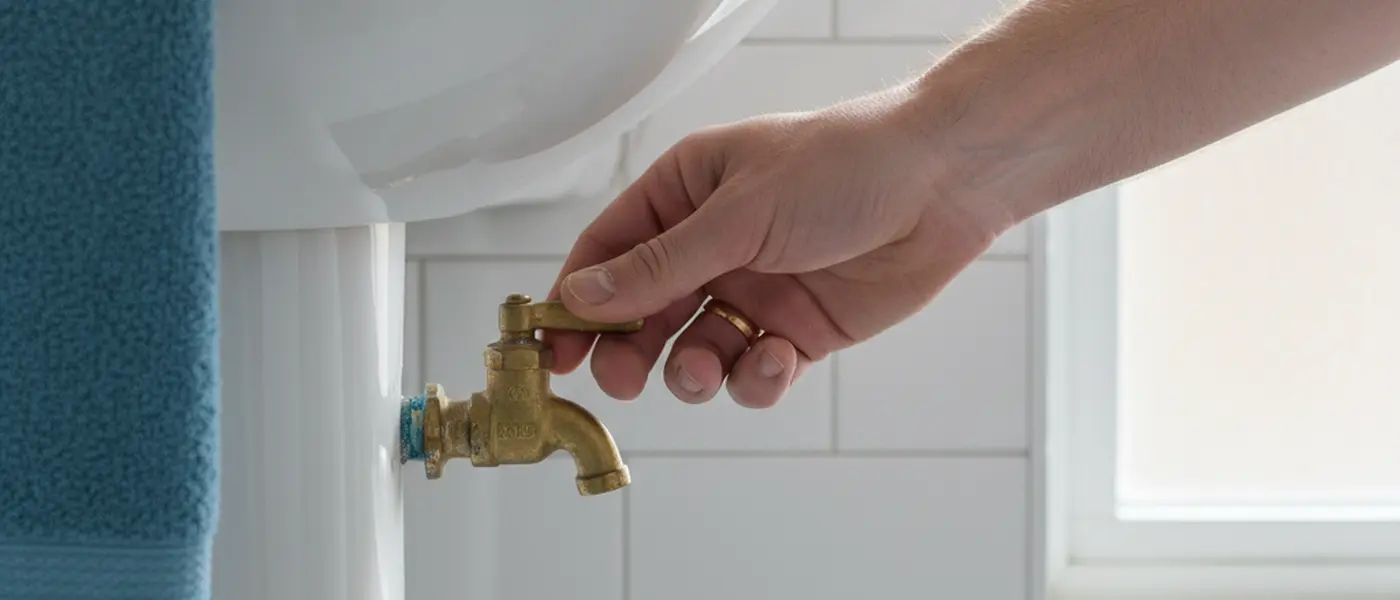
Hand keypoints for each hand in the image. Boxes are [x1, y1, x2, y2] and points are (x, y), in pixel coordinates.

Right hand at [545, 86, 1016, 407]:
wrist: (941, 185)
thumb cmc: (843, 167)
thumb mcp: (739, 214)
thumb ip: (660, 266)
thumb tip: (583, 297)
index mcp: (685, 194)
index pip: (607, 253)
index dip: (575, 302)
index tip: (551, 349)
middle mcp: (713, 245)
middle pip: (642, 314)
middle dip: (628, 351)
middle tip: (621, 378)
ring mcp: (753, 290)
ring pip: (694, 352)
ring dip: (692, 370)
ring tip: (707, 366)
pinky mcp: (796, 330)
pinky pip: (753, 373)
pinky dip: (757, 378)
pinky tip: (776, 358)